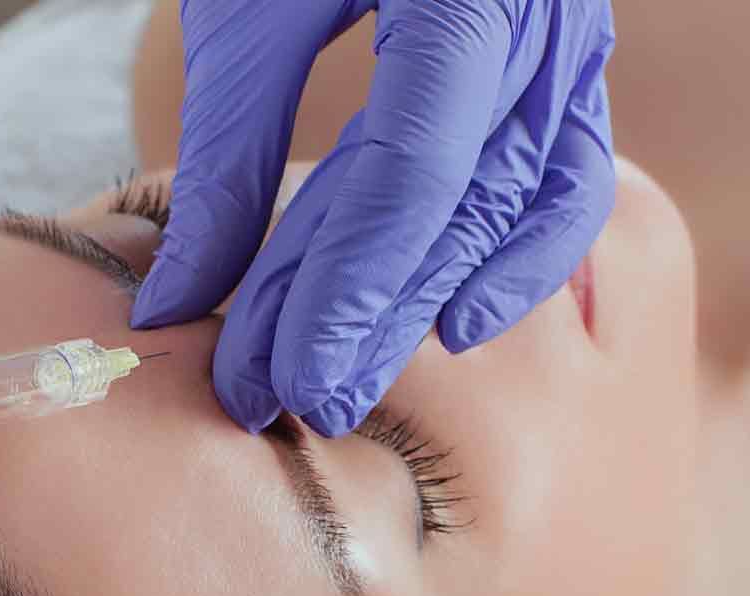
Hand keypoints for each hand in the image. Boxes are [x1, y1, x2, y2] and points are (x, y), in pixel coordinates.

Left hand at [132, 0, 617, 435]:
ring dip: (442, 296)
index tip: (281, 376)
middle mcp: (540, 18)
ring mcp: (572, 41)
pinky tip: (459, 318)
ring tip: (359, 375)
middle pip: (467, 203)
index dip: (348, 283)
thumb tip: (177, 299)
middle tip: (290, 403)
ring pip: (529, 203)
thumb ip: (225, 146)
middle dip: (374, 314)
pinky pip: (568, 178)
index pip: (413, 166)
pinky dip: (521, 256)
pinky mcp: (571, 64)